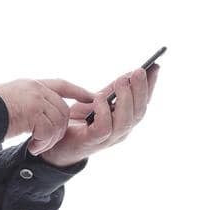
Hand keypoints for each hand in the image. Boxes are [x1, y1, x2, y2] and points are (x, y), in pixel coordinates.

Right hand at [0, 77, 95, 156]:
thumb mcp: (9, 100)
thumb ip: (27, 103)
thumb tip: (37, 117)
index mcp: (32, 84)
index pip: (62, 85)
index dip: (78, 91)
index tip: (91, 97)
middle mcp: (36, 89)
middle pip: (63, 110)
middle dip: (59, 131)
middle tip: (44, 144)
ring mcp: (36, 99)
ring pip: (58, 122)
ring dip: (50, 140)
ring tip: (37, 147)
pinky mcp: (33, 112)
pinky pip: (48, 131)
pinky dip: (43, 144)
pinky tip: (33, 148)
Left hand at [33, 62, 159, 167]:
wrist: (55, 142)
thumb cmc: (78, 121)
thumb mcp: (97, 101)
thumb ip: (113, 91)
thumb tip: (131, 74)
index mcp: (124, 120)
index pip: (143, 103)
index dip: (150, 86)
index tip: (154, 66)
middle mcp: (121, 131)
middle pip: (139, 112)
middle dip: (140, 90)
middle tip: (138, 71)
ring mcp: (108, 139)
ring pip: (126, 121)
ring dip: (125, 99)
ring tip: (121, 81)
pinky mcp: (91, 142)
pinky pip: (104, 128)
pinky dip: (104, 112)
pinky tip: (99, 98)